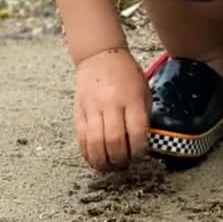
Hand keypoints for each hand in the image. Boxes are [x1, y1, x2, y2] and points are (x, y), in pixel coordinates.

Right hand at [74, 48, 150, 170]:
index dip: (139, 150)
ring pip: (95, 143)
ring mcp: (93, 107)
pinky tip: (95, 159)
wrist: (100, 55)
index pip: (136, 132)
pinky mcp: (79, 111)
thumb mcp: (143, 89)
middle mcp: (111, 103)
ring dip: (103, 161)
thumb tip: (142, 143)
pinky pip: (81, 138)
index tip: (139, 154)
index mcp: (132, 97)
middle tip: (124, 164)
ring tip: (109, 166)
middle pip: (114, 141)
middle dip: (120, 159)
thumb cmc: (126, 74)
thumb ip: (143, 115)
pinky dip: (88, 153)